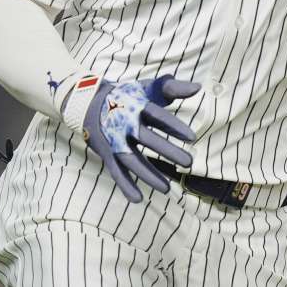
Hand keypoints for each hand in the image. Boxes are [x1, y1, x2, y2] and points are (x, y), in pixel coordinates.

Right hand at [83, 75, 198, 202]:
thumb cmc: (128, 96)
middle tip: (189, 163)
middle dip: (167, 151)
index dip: (174, 126)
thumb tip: (198, 88)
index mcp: (136, 106)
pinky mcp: (107, 154)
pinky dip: (125, 185)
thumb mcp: (148, 88)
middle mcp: (124, 124)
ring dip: (148, 174)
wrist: (88, 103)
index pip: (157, 116)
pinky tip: (138, 199)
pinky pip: (116, 172)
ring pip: (131, 160)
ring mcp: (114, 141)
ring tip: (167, 188)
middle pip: (146, 139)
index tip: (192, 137)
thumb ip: (173, 88)